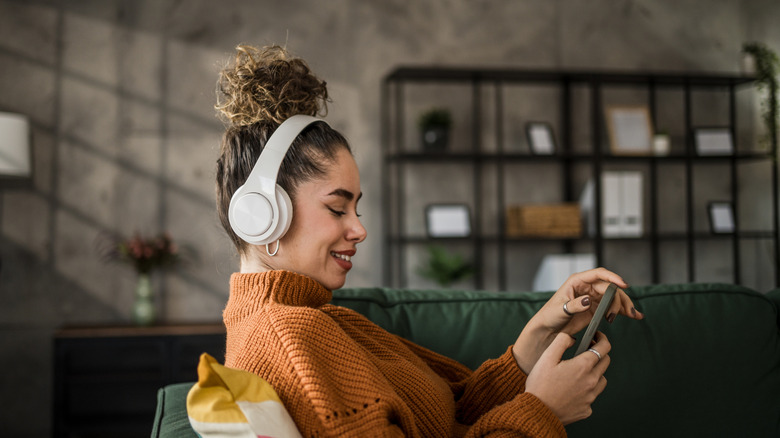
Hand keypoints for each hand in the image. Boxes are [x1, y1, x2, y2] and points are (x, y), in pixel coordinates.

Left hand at [512, 268, 642, 372]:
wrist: (549, 330)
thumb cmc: (550, 316)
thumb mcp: (560, 310)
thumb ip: (574, 305)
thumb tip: (588, 300)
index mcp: (577, 281)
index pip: (598, 274)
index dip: (612, 277)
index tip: (624, 285)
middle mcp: (587, 287)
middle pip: (610, 287)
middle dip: (619, 299)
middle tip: (619, 313)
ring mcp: (593, 297)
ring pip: (614, 297)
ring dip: (625, 305)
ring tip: (633, 315)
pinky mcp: (596, 308)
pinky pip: (613, 307)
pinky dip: (623, 311)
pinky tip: (634, 315)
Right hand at [524, 332, 610, 424]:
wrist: (537, 411)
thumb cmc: (540, 385)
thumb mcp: (546, 357)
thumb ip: (561, 341)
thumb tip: (572, 338)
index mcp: (582, 366)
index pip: (604, 348)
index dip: (602, 339)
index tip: (597, 336)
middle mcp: (591, 381)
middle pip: (606, 362)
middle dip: (600, 353)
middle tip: (588, 350)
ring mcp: (590, 397)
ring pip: (602, 379)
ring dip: (596, 372)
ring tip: (581, 371)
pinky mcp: (586, 409)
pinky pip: (592, 396)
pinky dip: (587, 390)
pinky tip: (575, 388)